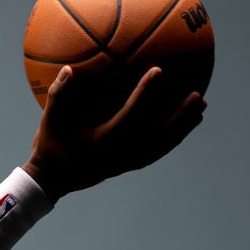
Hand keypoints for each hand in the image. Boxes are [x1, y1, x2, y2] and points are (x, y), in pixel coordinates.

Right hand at [22, 65, 206, 202]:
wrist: (50, 180)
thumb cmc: (49, 147)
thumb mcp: (49, 120)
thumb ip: (58, 94)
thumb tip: (68, 69)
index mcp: (104, 140)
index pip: (131, 114)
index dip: (145, 92)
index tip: (159, 71)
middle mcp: (120, 154)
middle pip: (159, 135)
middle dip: (180, 115)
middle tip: (198, 96)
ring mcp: (125, 162)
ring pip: (162, 145)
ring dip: (182, 128)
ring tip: (200, 111)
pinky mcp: (126, 166)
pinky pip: (155, 152)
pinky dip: (170, 139)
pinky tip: (179, 129)